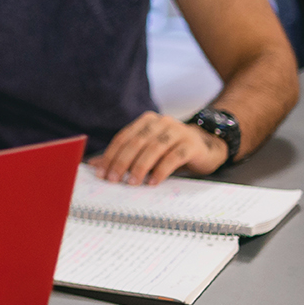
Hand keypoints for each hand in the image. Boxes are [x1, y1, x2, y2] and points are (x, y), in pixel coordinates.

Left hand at [87, 111, 228, 185]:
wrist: (208, 146)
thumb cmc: (172, 149)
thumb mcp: (147, 150)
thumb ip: (124, 155)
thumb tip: (95, 166)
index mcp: (147, 121)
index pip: (123, 138)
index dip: (110, 155)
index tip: (101, 173)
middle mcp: (161, 122)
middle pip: (136, 142)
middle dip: (122, 162)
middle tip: (113, 180)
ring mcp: (178, 132)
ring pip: (154, 148)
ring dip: (140, 167)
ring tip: (132, 183)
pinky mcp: (192, 144)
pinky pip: (173, 157)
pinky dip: (161, 170)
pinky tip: (153, 182)